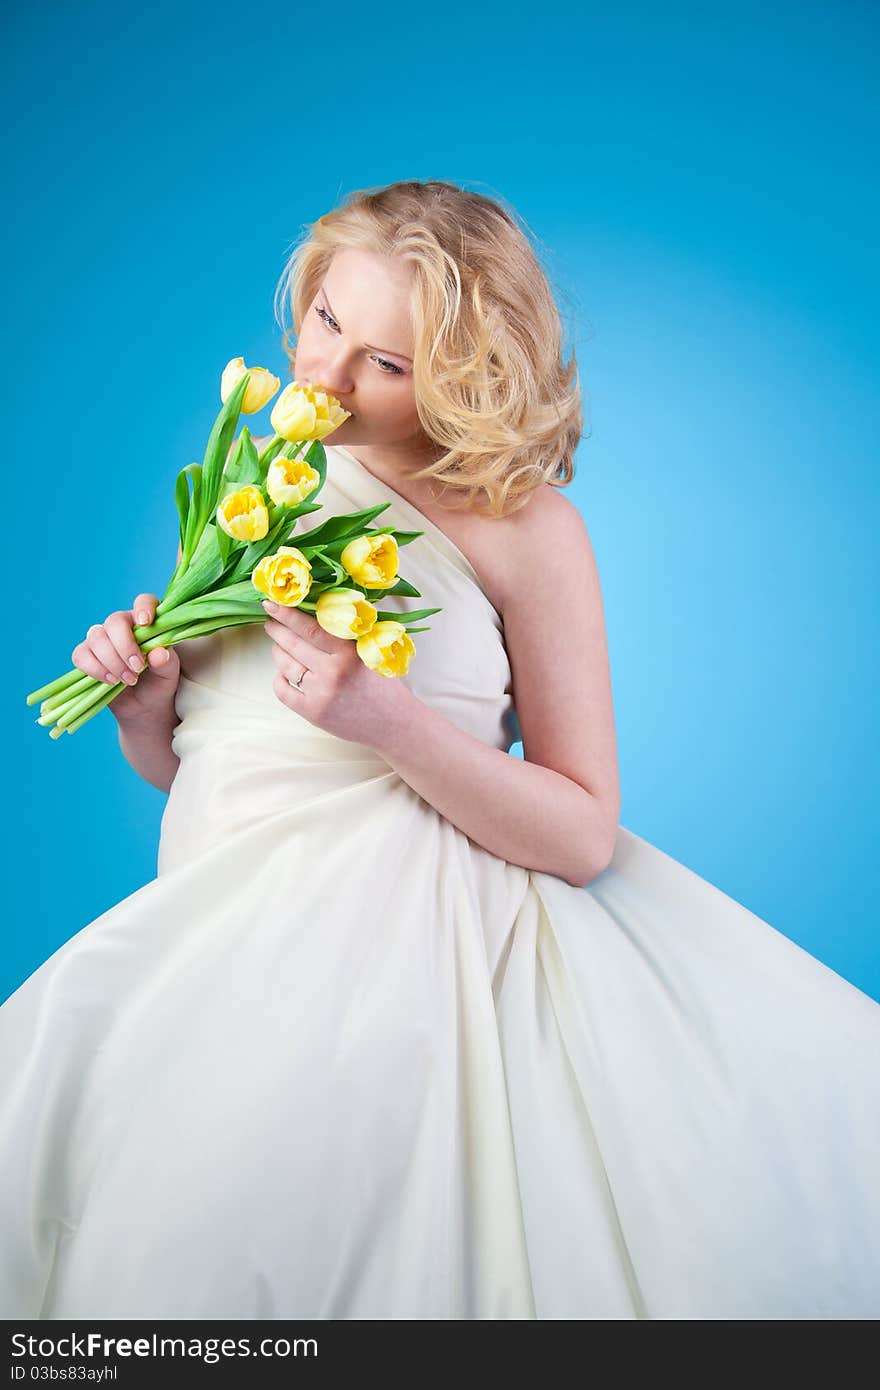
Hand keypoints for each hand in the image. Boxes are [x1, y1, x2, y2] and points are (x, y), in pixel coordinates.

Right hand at [71, 592, 180, 724]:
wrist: (146, 707)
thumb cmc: (160, 683)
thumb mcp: (169, 674)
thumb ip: (165, 662)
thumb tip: (159, 653)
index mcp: (146, 622)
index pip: (143, 601)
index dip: (143, 607)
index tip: (146, 622)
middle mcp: (122, 626)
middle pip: (114, 621)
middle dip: (124, 646)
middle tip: (138, 668)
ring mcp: (102, 640)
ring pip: (96, 637)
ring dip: (112, 661)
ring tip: (128, 680)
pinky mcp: (87, 656)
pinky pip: (81, 655)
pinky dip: (95, 669)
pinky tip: (111, 681)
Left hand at [261, 599, 408, 749]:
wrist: (393, 724)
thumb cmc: (382, 684)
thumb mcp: (369, 652)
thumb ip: (344, 634)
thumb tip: (312, 610)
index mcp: (349, 652)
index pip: (310, 627)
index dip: (287, 614)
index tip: (271, 603)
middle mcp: (333, 671)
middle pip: (293, 644)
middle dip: (276, 630)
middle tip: (270, 621)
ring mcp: (320, 693)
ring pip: (285, 665)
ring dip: (277, 652)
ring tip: (278, 645)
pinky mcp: (312, 712)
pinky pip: (282, 690)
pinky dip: (278, 678)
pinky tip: (282, 672)